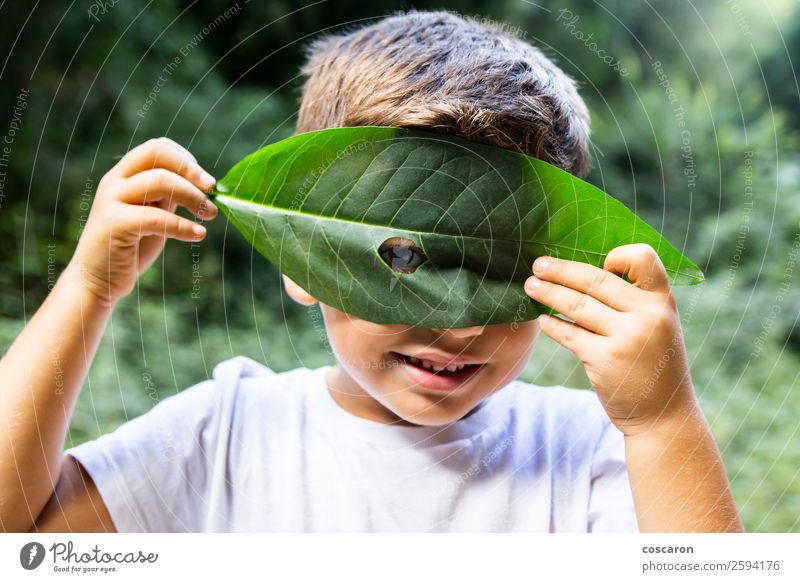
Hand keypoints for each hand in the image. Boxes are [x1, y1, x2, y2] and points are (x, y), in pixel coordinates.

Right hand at [67, 137, 217, 306]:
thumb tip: (203, 184)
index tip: (205, 181)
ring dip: (193, 196)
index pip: (157, 148)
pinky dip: (183, 225)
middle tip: (212, 190)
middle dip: (191, 170)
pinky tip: (199, 234)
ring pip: (160, 181)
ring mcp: (111, 201)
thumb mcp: (153, 213)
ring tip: (210, 214)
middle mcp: (115, 182)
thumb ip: (169, 195)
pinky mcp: (114, 225)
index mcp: (124, 175)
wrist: (98, 281)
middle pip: (157, 154)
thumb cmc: (130, 247)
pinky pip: (156, 217)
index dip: (186, 159)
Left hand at [524, 243, 697, 435]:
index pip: (643, 259)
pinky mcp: (604, 360)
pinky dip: (552, 325)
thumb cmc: (654, 364)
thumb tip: (583, 274)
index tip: (597, 262)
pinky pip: (569, 335)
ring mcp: (626, 338)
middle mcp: (648, 316)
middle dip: (561, 270)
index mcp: (664, 301)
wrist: (664, 415)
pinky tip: (542, 320)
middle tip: (538, 266)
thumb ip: (634, 302)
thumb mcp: (658, 327)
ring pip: (576, 304)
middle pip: (595, 280)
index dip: (618, 256)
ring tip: (530, 287)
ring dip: (547, 293)